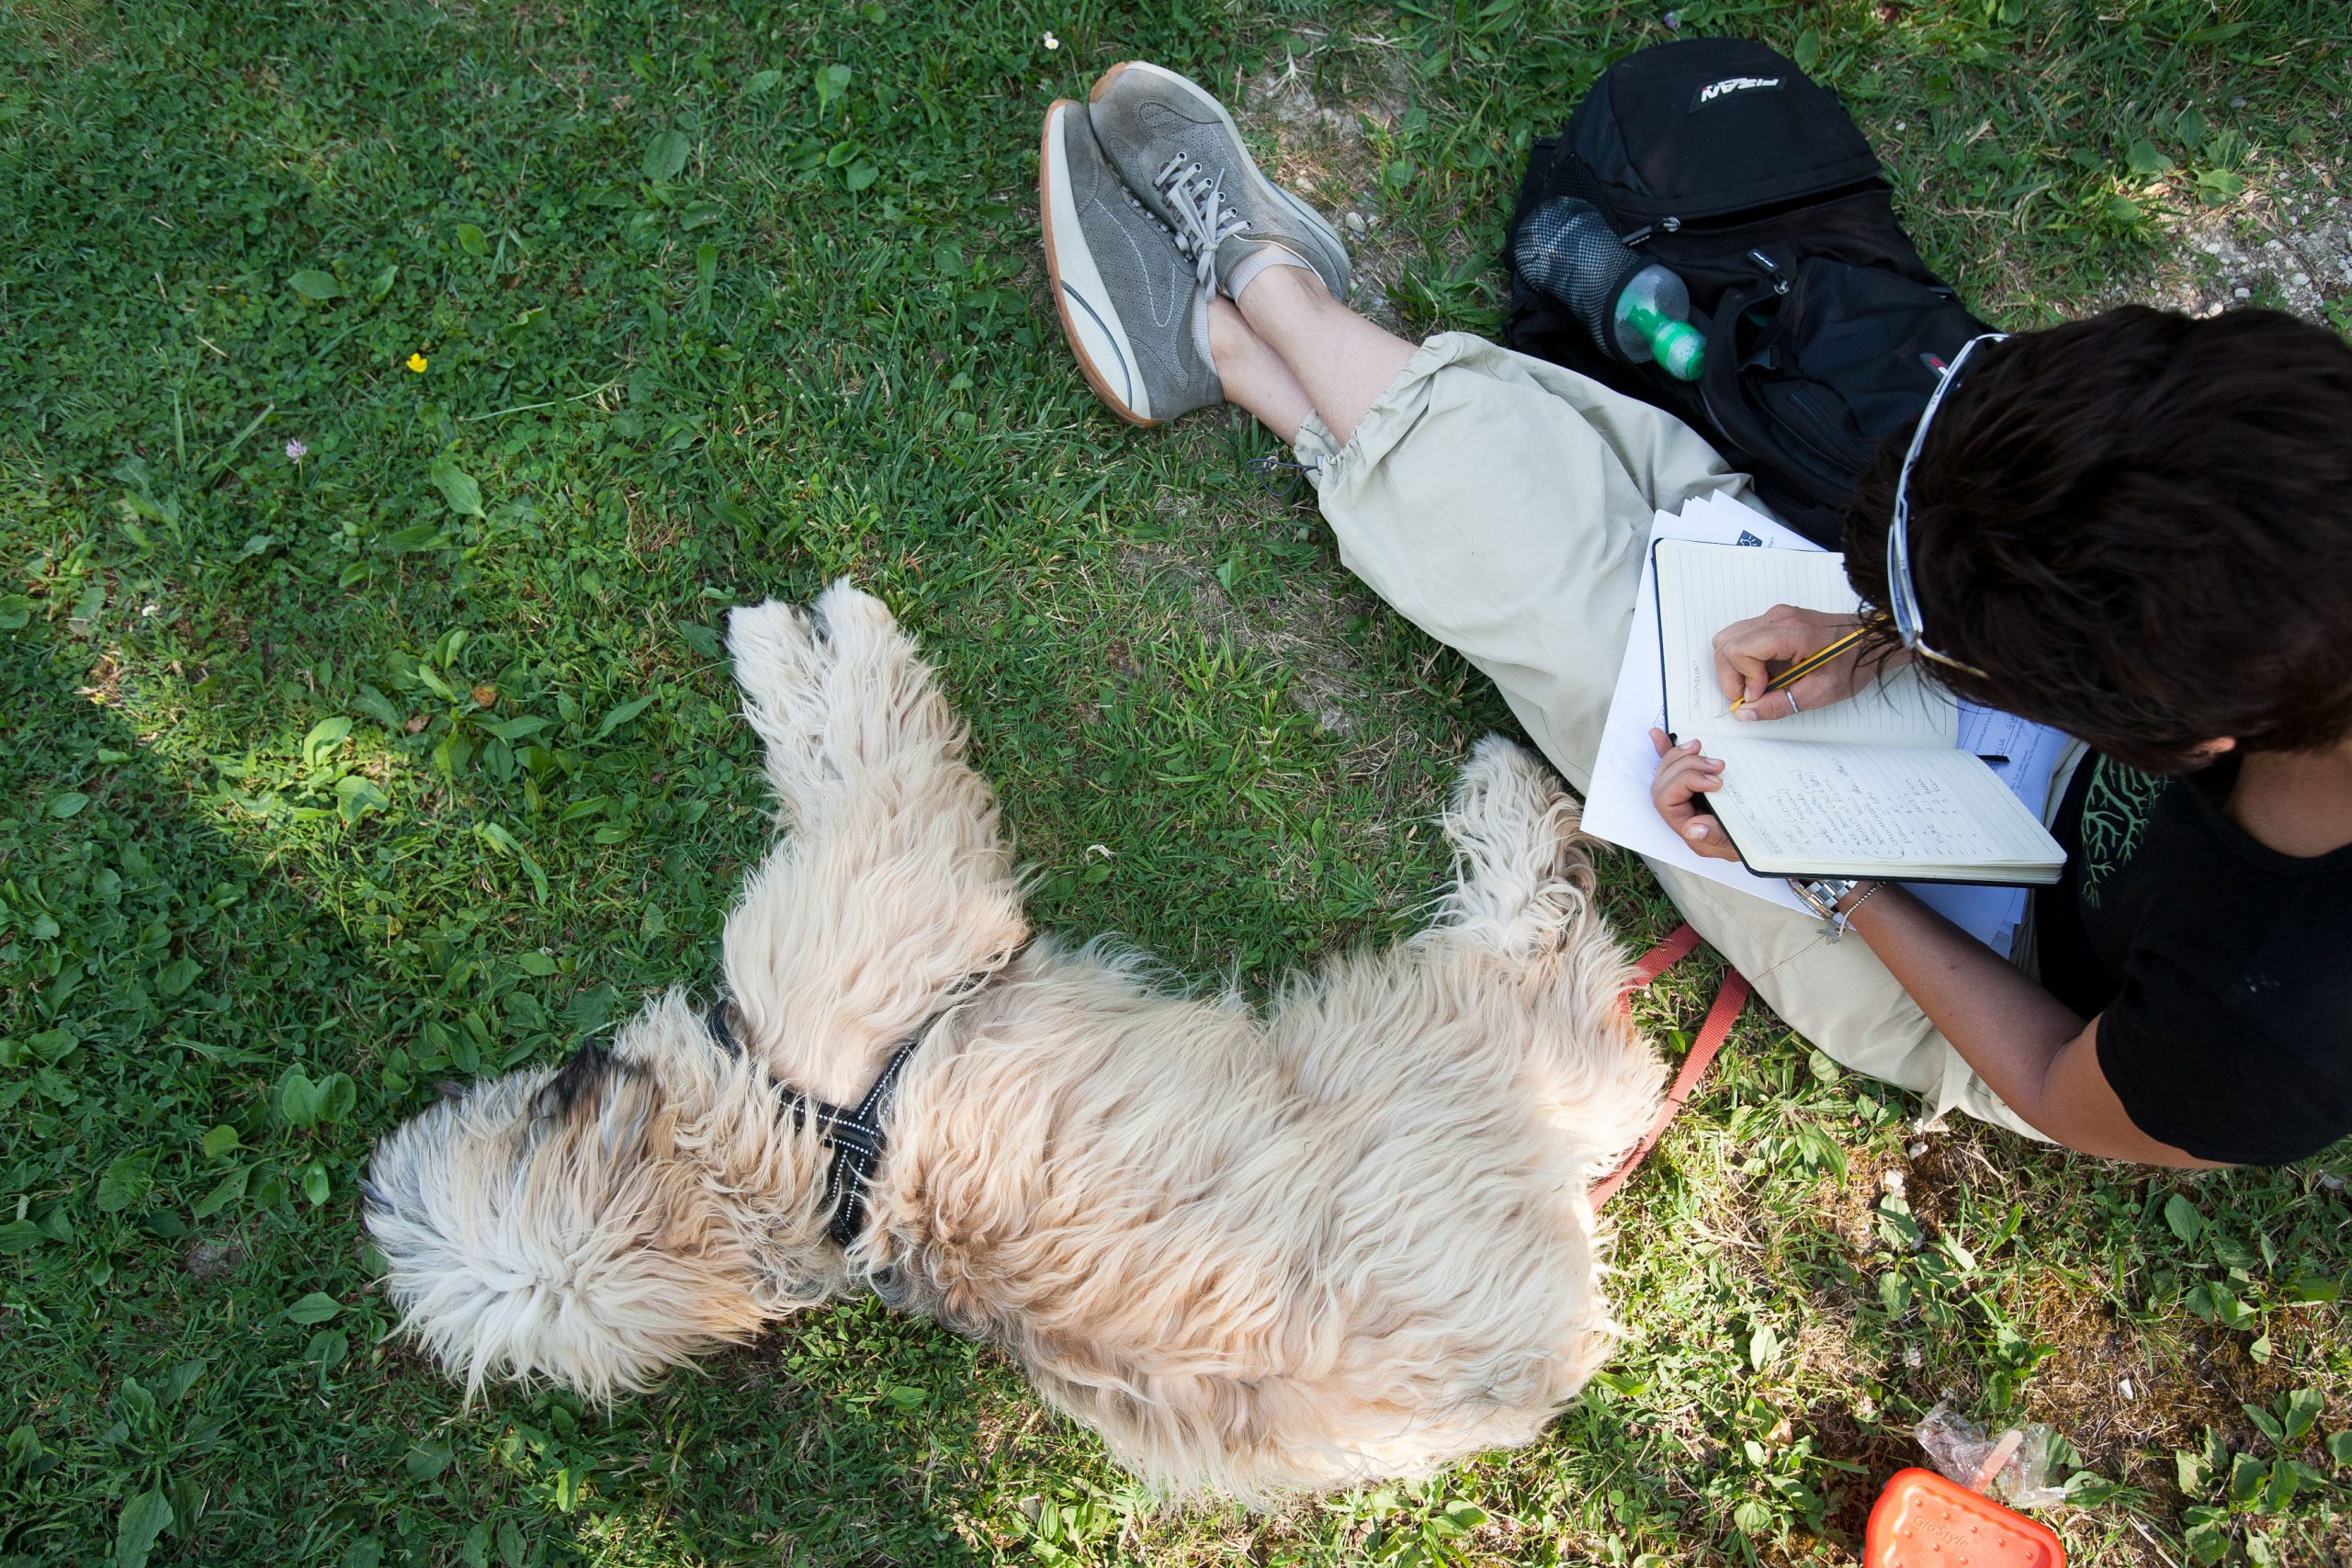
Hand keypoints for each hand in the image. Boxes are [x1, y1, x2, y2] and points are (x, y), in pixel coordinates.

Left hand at [1649, 729, 1740, 861]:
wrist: (1756, 839)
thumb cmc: (1744, 843)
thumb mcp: (1734, 845)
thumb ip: (1714, 837)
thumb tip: (1692, 829)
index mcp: (1683, 824)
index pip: (1666, 800)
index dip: (1687, 783)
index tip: (1716, 782)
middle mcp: (1678, 810)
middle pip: (1665, 781)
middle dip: (1688, 766)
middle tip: (1718, 765)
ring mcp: (1683, 795)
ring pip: (1667, 770)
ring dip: (1679, 754)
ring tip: (1700, 745)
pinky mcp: (1692, 784)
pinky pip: (1673, 766)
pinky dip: (1666, 750)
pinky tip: (1659, 735)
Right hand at [1711, 605, 1890, 722]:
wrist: (1872, 641)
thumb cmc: (1853, 661)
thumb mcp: (1821, 692)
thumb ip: (1780, 705)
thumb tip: (1745, 713)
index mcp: (1790, 632)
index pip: (1738, 650)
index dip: (1742, 678)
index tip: (1759, 695)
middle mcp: (1777, 617)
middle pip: (1726, 644)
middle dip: (1731, 676)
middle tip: (1752, 696)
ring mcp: (1774, 615)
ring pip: (1728, 639)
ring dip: (1734, 667)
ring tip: (1757, 685)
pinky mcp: (1774, 620)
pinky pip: (1741, 637)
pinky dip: (1742, 659)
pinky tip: (1762, 673)